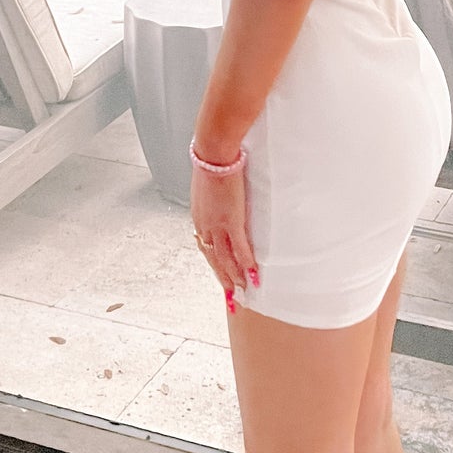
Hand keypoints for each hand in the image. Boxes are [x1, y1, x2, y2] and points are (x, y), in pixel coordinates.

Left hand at [190, 162, 257, 306]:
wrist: (214, 153)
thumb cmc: (212, 161)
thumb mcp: (208, 184)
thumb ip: (213, 197)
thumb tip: (220, 198)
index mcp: (199, 218)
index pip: (206, 249)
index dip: (215, 266)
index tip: (222, 278)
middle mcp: (205, 226)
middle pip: (214, 260)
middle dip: (224, 281)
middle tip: (232, 299)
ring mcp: (218, 225)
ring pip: (226, 260)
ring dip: (236, 278)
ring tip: (245, 293)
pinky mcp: (232, 220)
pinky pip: (241, 249)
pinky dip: (247, 265)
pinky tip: (254, 276)